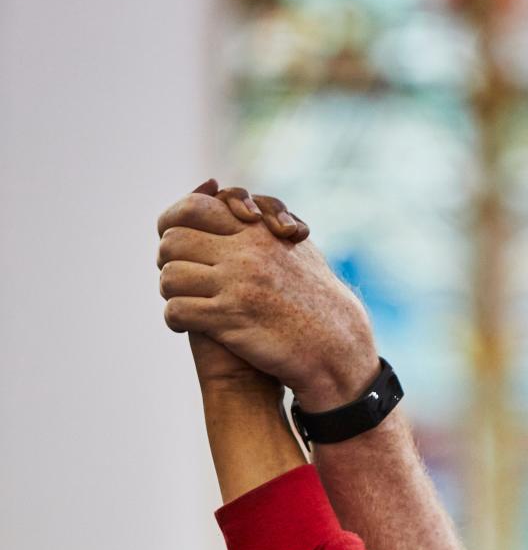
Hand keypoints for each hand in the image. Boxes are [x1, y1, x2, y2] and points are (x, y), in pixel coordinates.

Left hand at [179, 180, 307, 391]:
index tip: (175, 239)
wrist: (336, 345)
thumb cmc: (318, 300)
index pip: (193, 208)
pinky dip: (175, 319)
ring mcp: (235, 285)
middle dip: (168, 259)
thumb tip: (243, 204)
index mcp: (256, 231)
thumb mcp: (297, 250)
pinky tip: (187, 324)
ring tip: (183, 300)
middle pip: (173, 241)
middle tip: (179, 274)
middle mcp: (243, 252)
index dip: (174, 222)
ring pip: (169, 276)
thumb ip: (269, 223)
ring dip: (171, 291)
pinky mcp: (229, 319)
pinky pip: (176, 311)